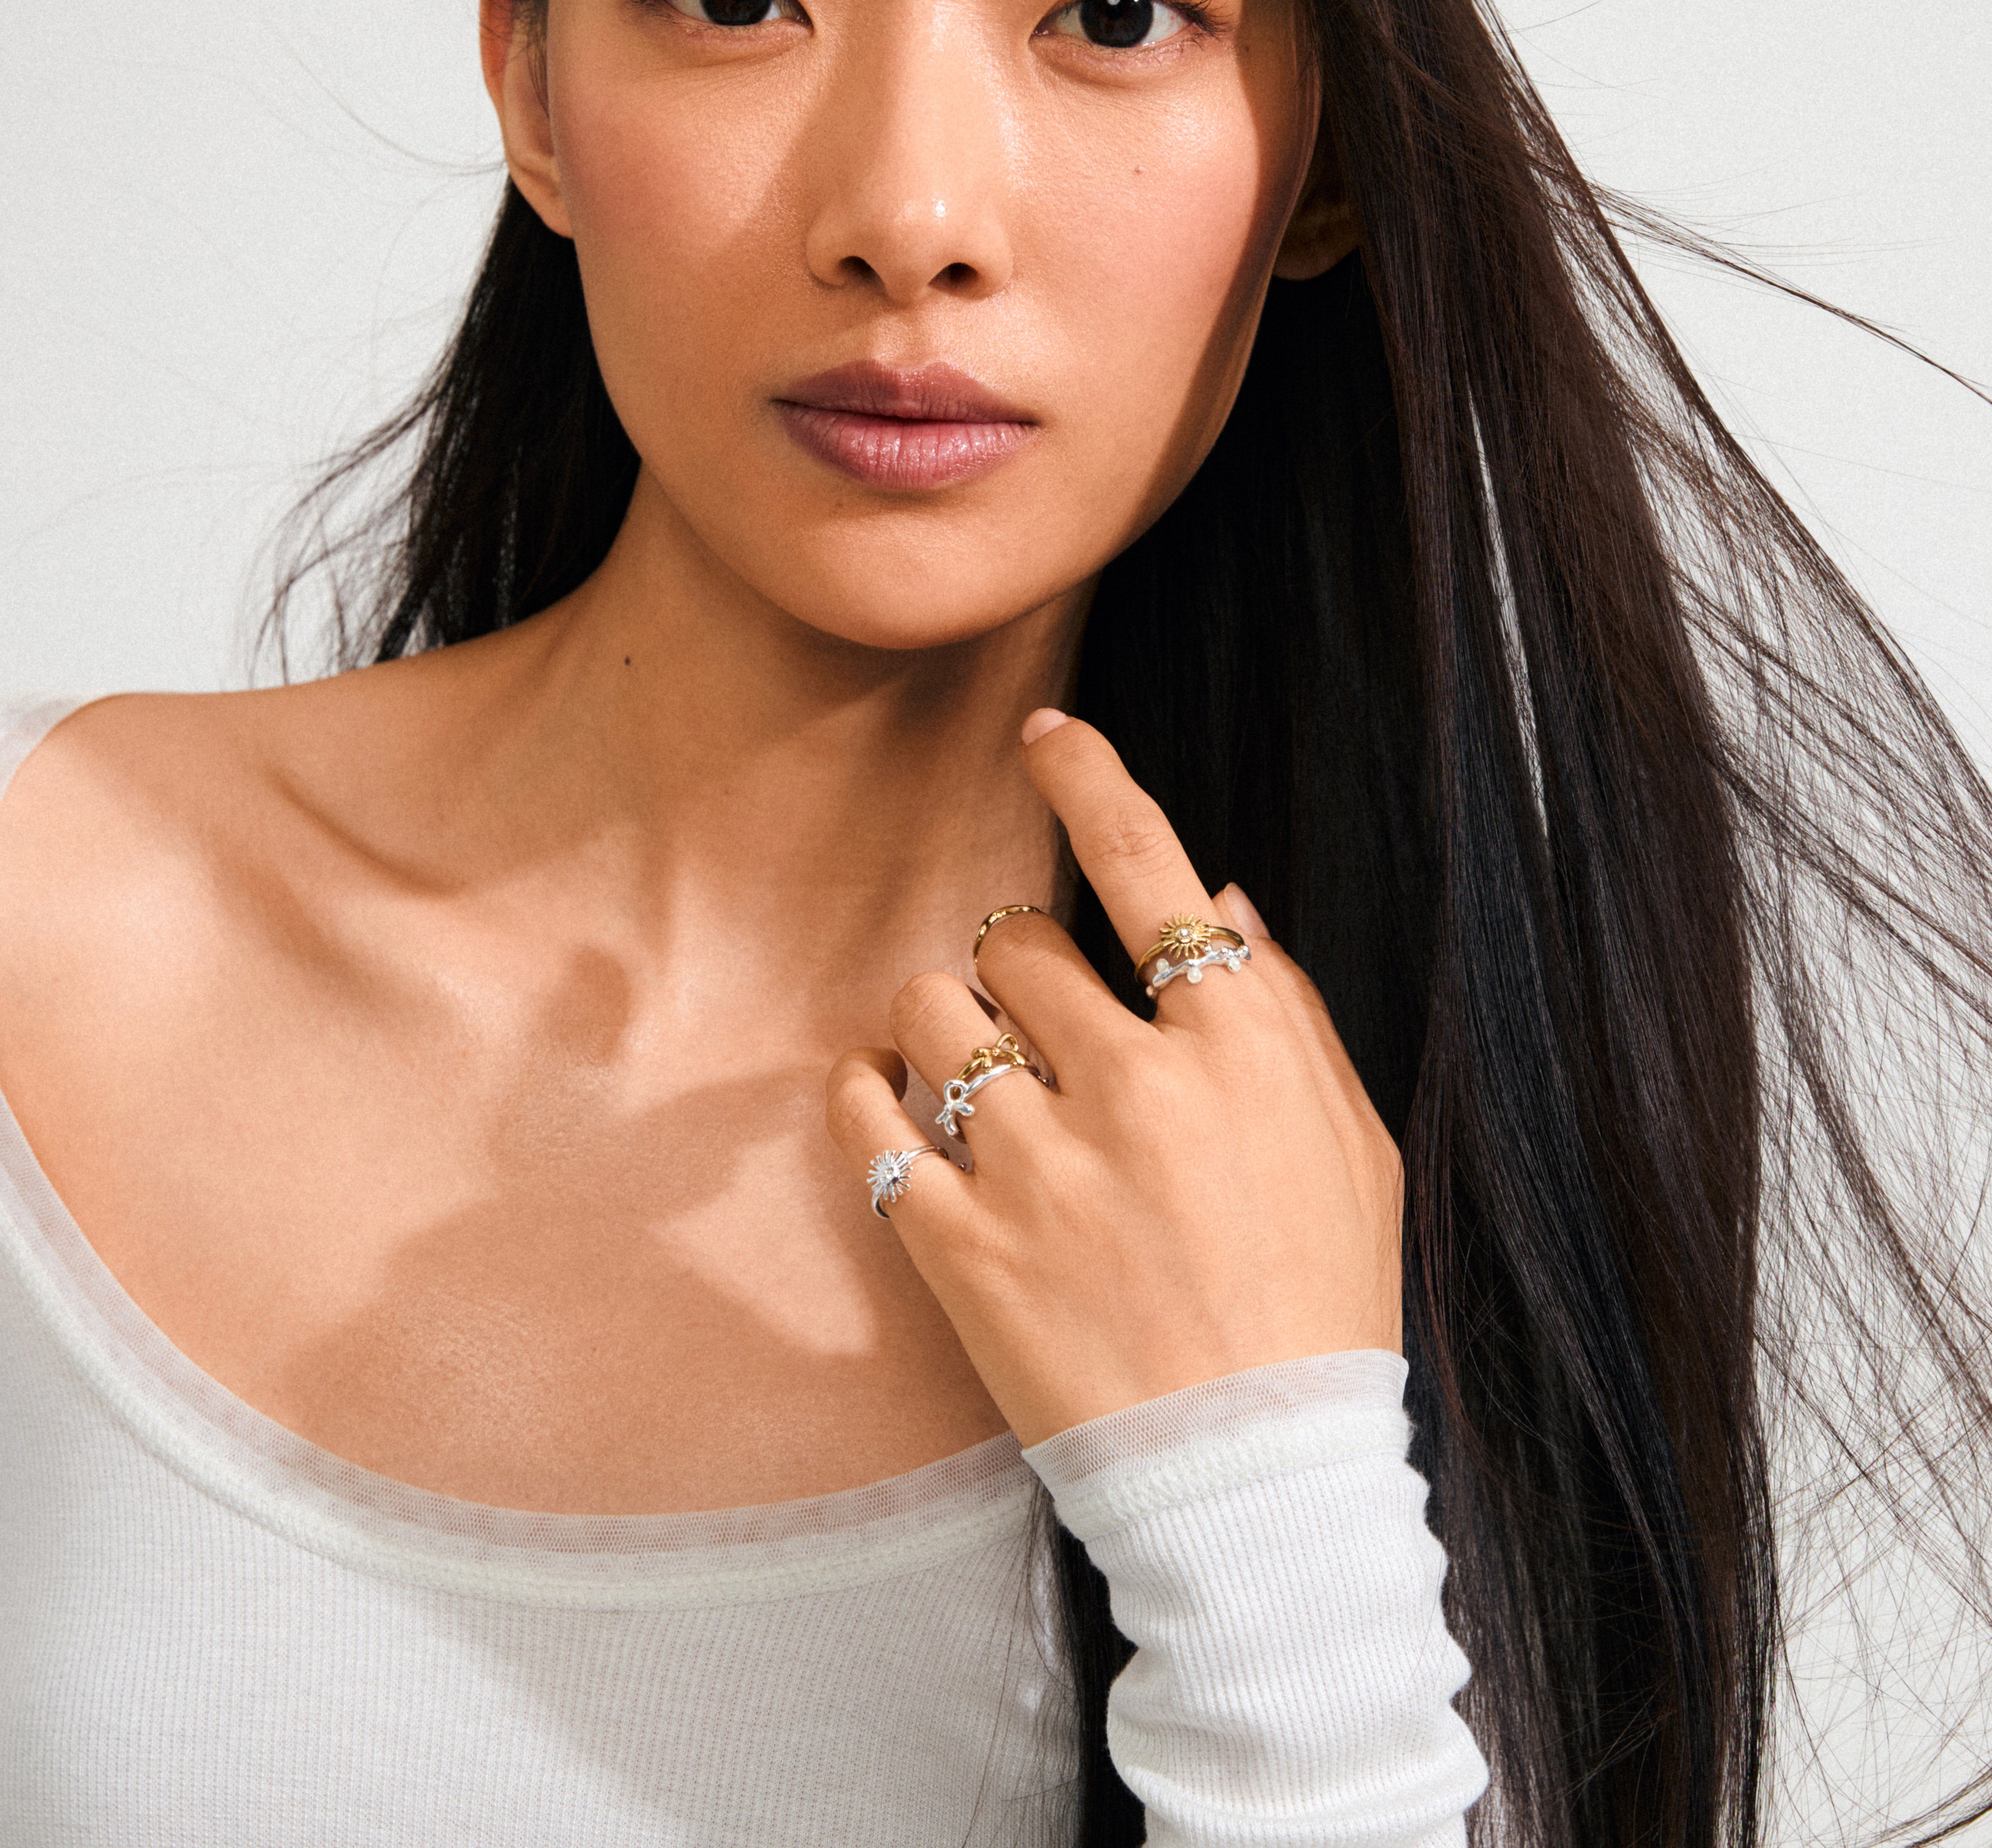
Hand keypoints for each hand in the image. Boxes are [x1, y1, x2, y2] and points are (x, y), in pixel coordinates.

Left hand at [825, 711, 1404, 1446]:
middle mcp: (1130, 1085)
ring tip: (975, 1078)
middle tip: (1044, 1032)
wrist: (1252, 1481)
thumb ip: (1283, 1012)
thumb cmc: (1320, 1306)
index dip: (1091, 779)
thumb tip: (1216, 900)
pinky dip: (864, 1091)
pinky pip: (867, 1117)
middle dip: (1023, 967)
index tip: (1045, 734)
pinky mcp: (958, 1244)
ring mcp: (1037, 1165)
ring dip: (946, 1023)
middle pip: (1022, 942)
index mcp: (1234, 1049)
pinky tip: (886, 1099)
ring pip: (935, 1008)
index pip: (1148, 868)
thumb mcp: (1352, 1148)